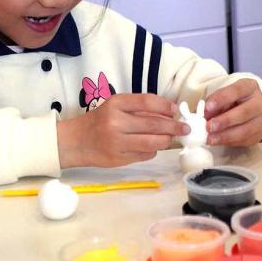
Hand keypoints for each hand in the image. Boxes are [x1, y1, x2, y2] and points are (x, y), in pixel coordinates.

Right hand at [57, 94, 189, 167]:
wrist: (76, 141)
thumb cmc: (99, 121)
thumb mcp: (115, 107)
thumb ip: (138, 108)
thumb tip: (168, 113)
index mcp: (116, 104)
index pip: (147, 102)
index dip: (165, 105)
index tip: (175, 109)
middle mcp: (116, 122)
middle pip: (154, 123)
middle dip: (174, 126)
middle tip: (185, 128)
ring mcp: (117, 142)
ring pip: (152, 142)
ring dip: (166, 140)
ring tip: (171, 138)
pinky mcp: (119, 159)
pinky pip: (145, 155)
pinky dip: (153, 151)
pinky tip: (153, 147)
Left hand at [204, 79, 261, 146]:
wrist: (251, 112)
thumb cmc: (233, 101)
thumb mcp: (223, 95)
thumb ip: (214, 102)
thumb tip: (203, 114)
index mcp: (250, 87)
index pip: (236, 91)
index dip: (221, 99)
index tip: (207, 107)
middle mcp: (260, 102)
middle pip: (244, 112)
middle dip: (224, 121)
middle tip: (208, 126)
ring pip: (245, 130)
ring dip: (225, 136)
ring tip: (210, 138)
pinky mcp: (259, 134)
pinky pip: (244, 140)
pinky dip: (228, 142)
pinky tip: (217, 141)